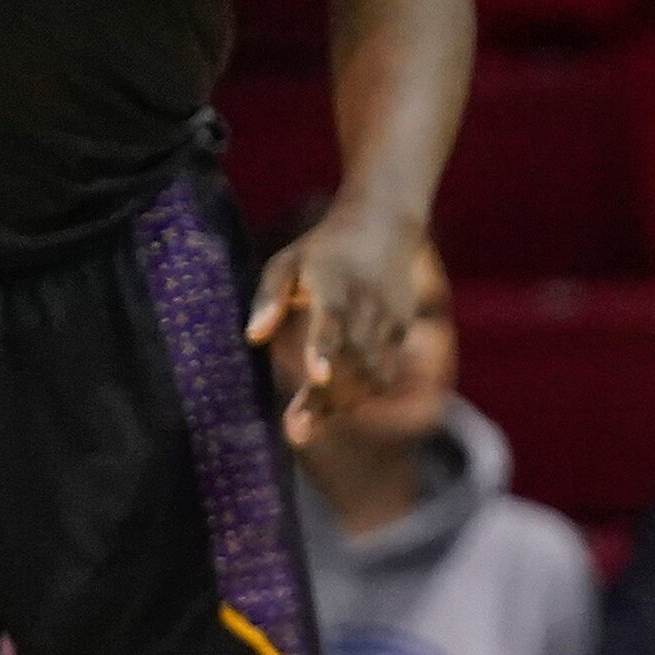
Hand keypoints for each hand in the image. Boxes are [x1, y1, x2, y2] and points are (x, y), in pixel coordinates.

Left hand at [244, 198, 426, 443]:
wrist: (384, 225)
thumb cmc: (323, 249)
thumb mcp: (287, 262)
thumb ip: (268, 298)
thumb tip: (252, 337)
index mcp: (335, 281)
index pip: (332, 318)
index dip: (325, 348)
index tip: (317, 376)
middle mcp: (368, 302)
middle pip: (352, 359)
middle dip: (326, 398)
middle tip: (296, 430)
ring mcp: (390, 317)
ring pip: (371, 373)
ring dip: (342, 401)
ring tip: (305, 419)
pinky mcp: (402, 330)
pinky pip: (384, 373)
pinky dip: (362, 393)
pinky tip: (336, 402)